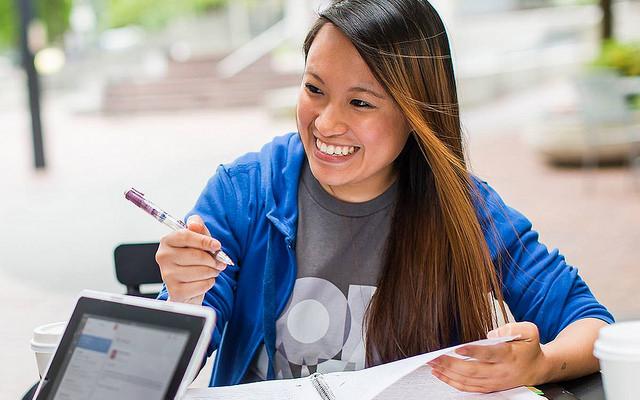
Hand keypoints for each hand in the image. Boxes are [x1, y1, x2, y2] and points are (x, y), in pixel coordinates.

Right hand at [155, 215, 228, 304]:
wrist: (187, 286)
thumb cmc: (193, 260)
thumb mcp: (198, 239)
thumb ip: (198, 227)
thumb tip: (195, 224)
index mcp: (167, 241)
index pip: (186, 236)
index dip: (204, 241)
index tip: (217, 245)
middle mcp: (163, 257)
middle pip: (197, 255)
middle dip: (213, 260)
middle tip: (218, 262)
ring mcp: (167, 275)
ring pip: (201, 271)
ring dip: (213, 272)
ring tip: (210, 271)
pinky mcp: (175, 291)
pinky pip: (202, 285)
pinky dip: (209, 283)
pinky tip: (203, 281)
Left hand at [427, 322, 549, 392]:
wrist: (538, 368)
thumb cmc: (530, 348)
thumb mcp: (529, 331)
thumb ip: (512, 327)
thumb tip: (491, 334)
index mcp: (509, 356)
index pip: (490, 355)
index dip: (474, 352)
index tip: (458, 348)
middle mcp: (500, 371)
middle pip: (473, 370)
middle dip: (451, 364)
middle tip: (435, 357)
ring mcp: (494, 381)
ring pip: (468, 381)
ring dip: (448, 373)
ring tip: (432, 364)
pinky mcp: (489, 387)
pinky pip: (468, 388)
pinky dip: (452, 382)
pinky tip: (440, 374)